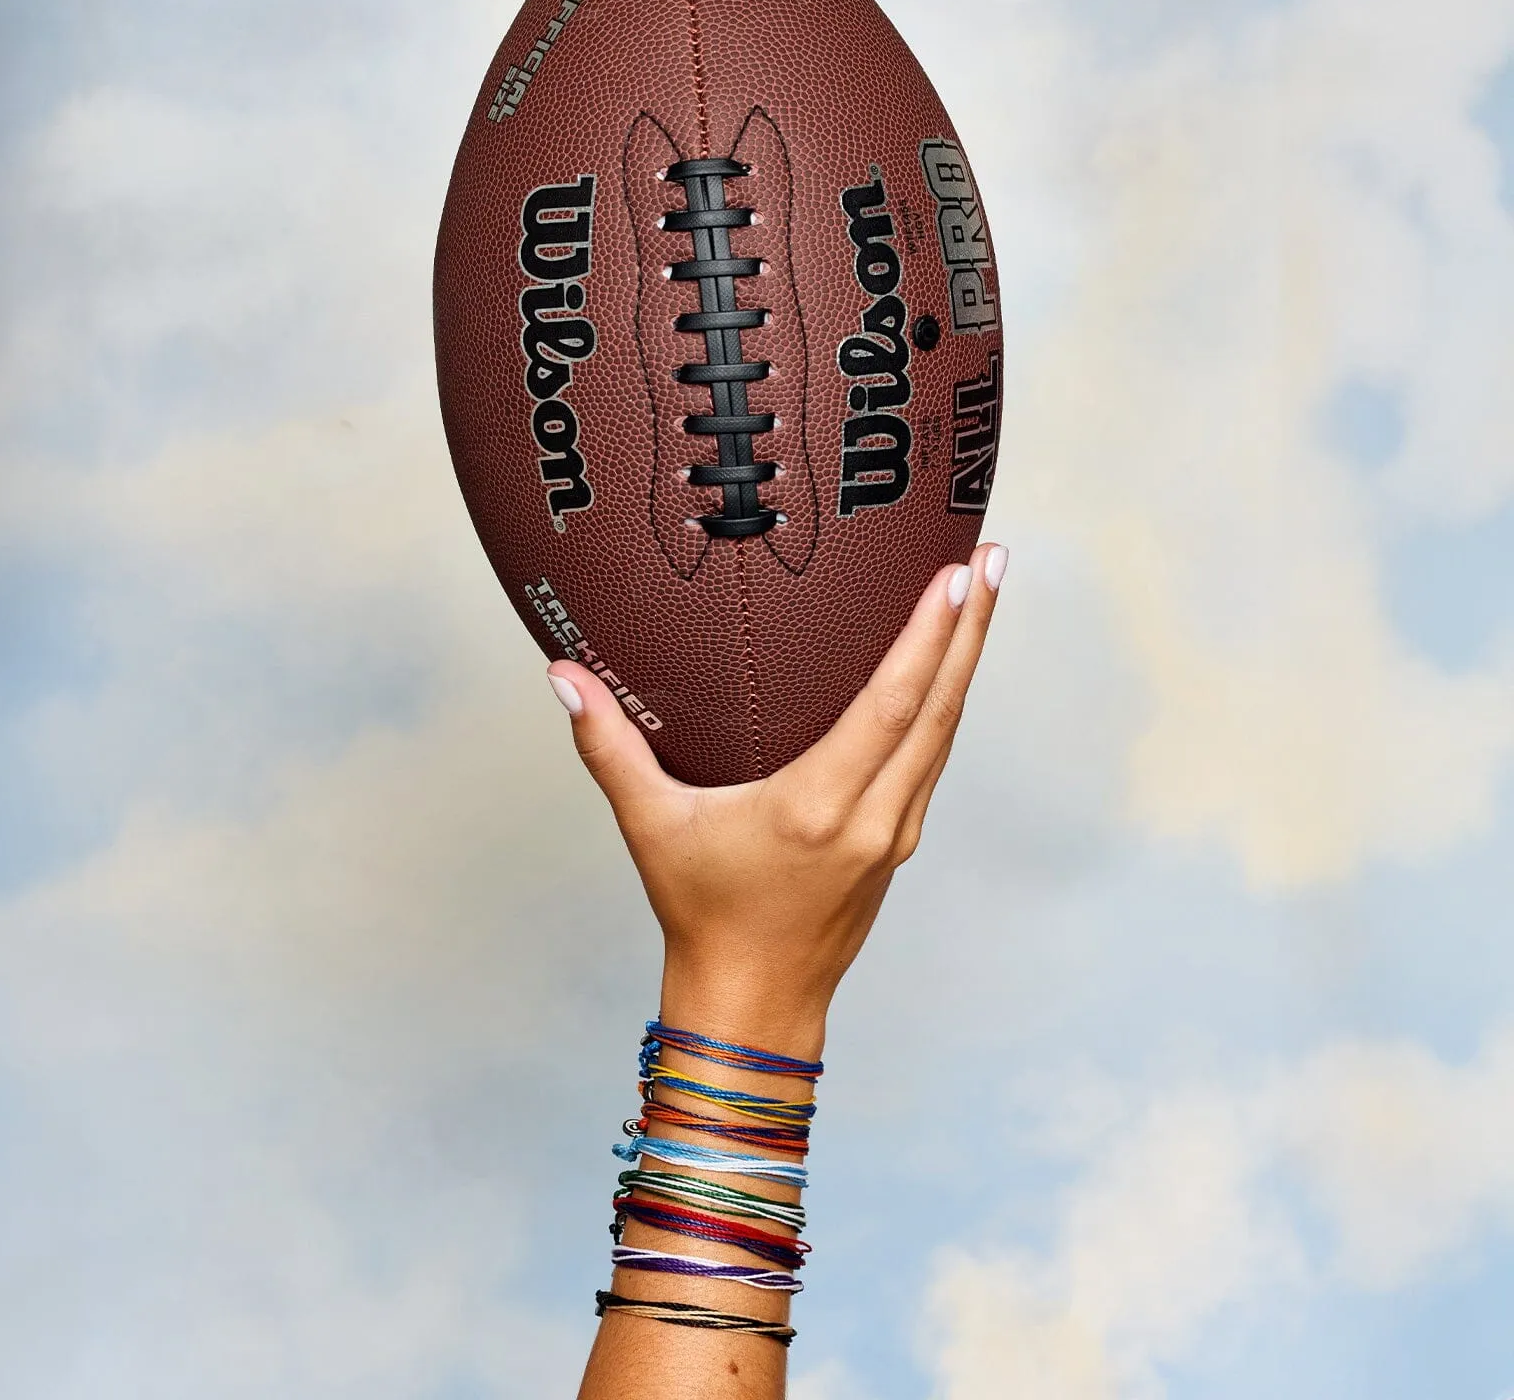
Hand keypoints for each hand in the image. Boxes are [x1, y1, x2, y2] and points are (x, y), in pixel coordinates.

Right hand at [547, 542, 1007, 1049]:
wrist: (753, 1004)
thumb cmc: (702, 914)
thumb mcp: (651, 826)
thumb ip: (609, 747)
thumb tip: (564, 677)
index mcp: (818, 807)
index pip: (892, 705)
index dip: (931, 637)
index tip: (958, 574)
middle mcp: (872, 817)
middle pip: (941, 707)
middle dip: (973, 627)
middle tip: (995, 554)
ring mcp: (896, 831)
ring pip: (947, 731)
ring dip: (968, 659)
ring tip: (986, 593)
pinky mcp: (900, 840)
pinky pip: (934, 757)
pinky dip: (947, 702)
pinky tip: (950, 666)